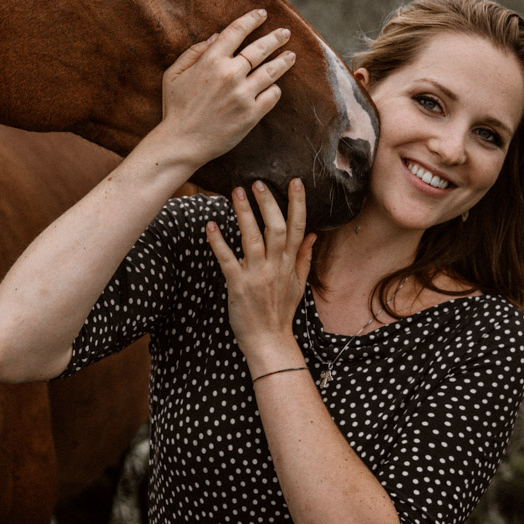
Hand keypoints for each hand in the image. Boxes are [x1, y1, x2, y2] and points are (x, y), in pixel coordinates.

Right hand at [156, 9, 295, 168]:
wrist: (182, 142)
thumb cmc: (175, 108)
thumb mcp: (174, 74)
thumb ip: (194, 51)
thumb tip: (217, 36)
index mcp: (211, 60)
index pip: (237, 31)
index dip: (251, 19)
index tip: (262, 14)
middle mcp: (230, 74)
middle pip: (260, 49)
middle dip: (275, 38)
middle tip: (285, 33)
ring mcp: (243, 94)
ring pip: (271, 71)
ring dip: (284, 61)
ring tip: (291, 56)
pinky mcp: (251, 114)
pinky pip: (272, 96)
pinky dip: (275, 89)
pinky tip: (276, 85)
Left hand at [206, 178, 315, 370]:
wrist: (268, 341)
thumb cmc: (280, 312)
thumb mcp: (298, 284)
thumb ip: (304, 257)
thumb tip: (313, 234)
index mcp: (290, 263)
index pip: (297, 227)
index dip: (297, 203)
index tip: (295, 182)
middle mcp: (276, 266)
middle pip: (276, 228)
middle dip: (268, 203)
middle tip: (258, 182)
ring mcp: (257, 275)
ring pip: (252, 239)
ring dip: (244, 214)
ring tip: (235, 192)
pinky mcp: (238, 285)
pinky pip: (227, 260)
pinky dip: (218, 242)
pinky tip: (210, 225)